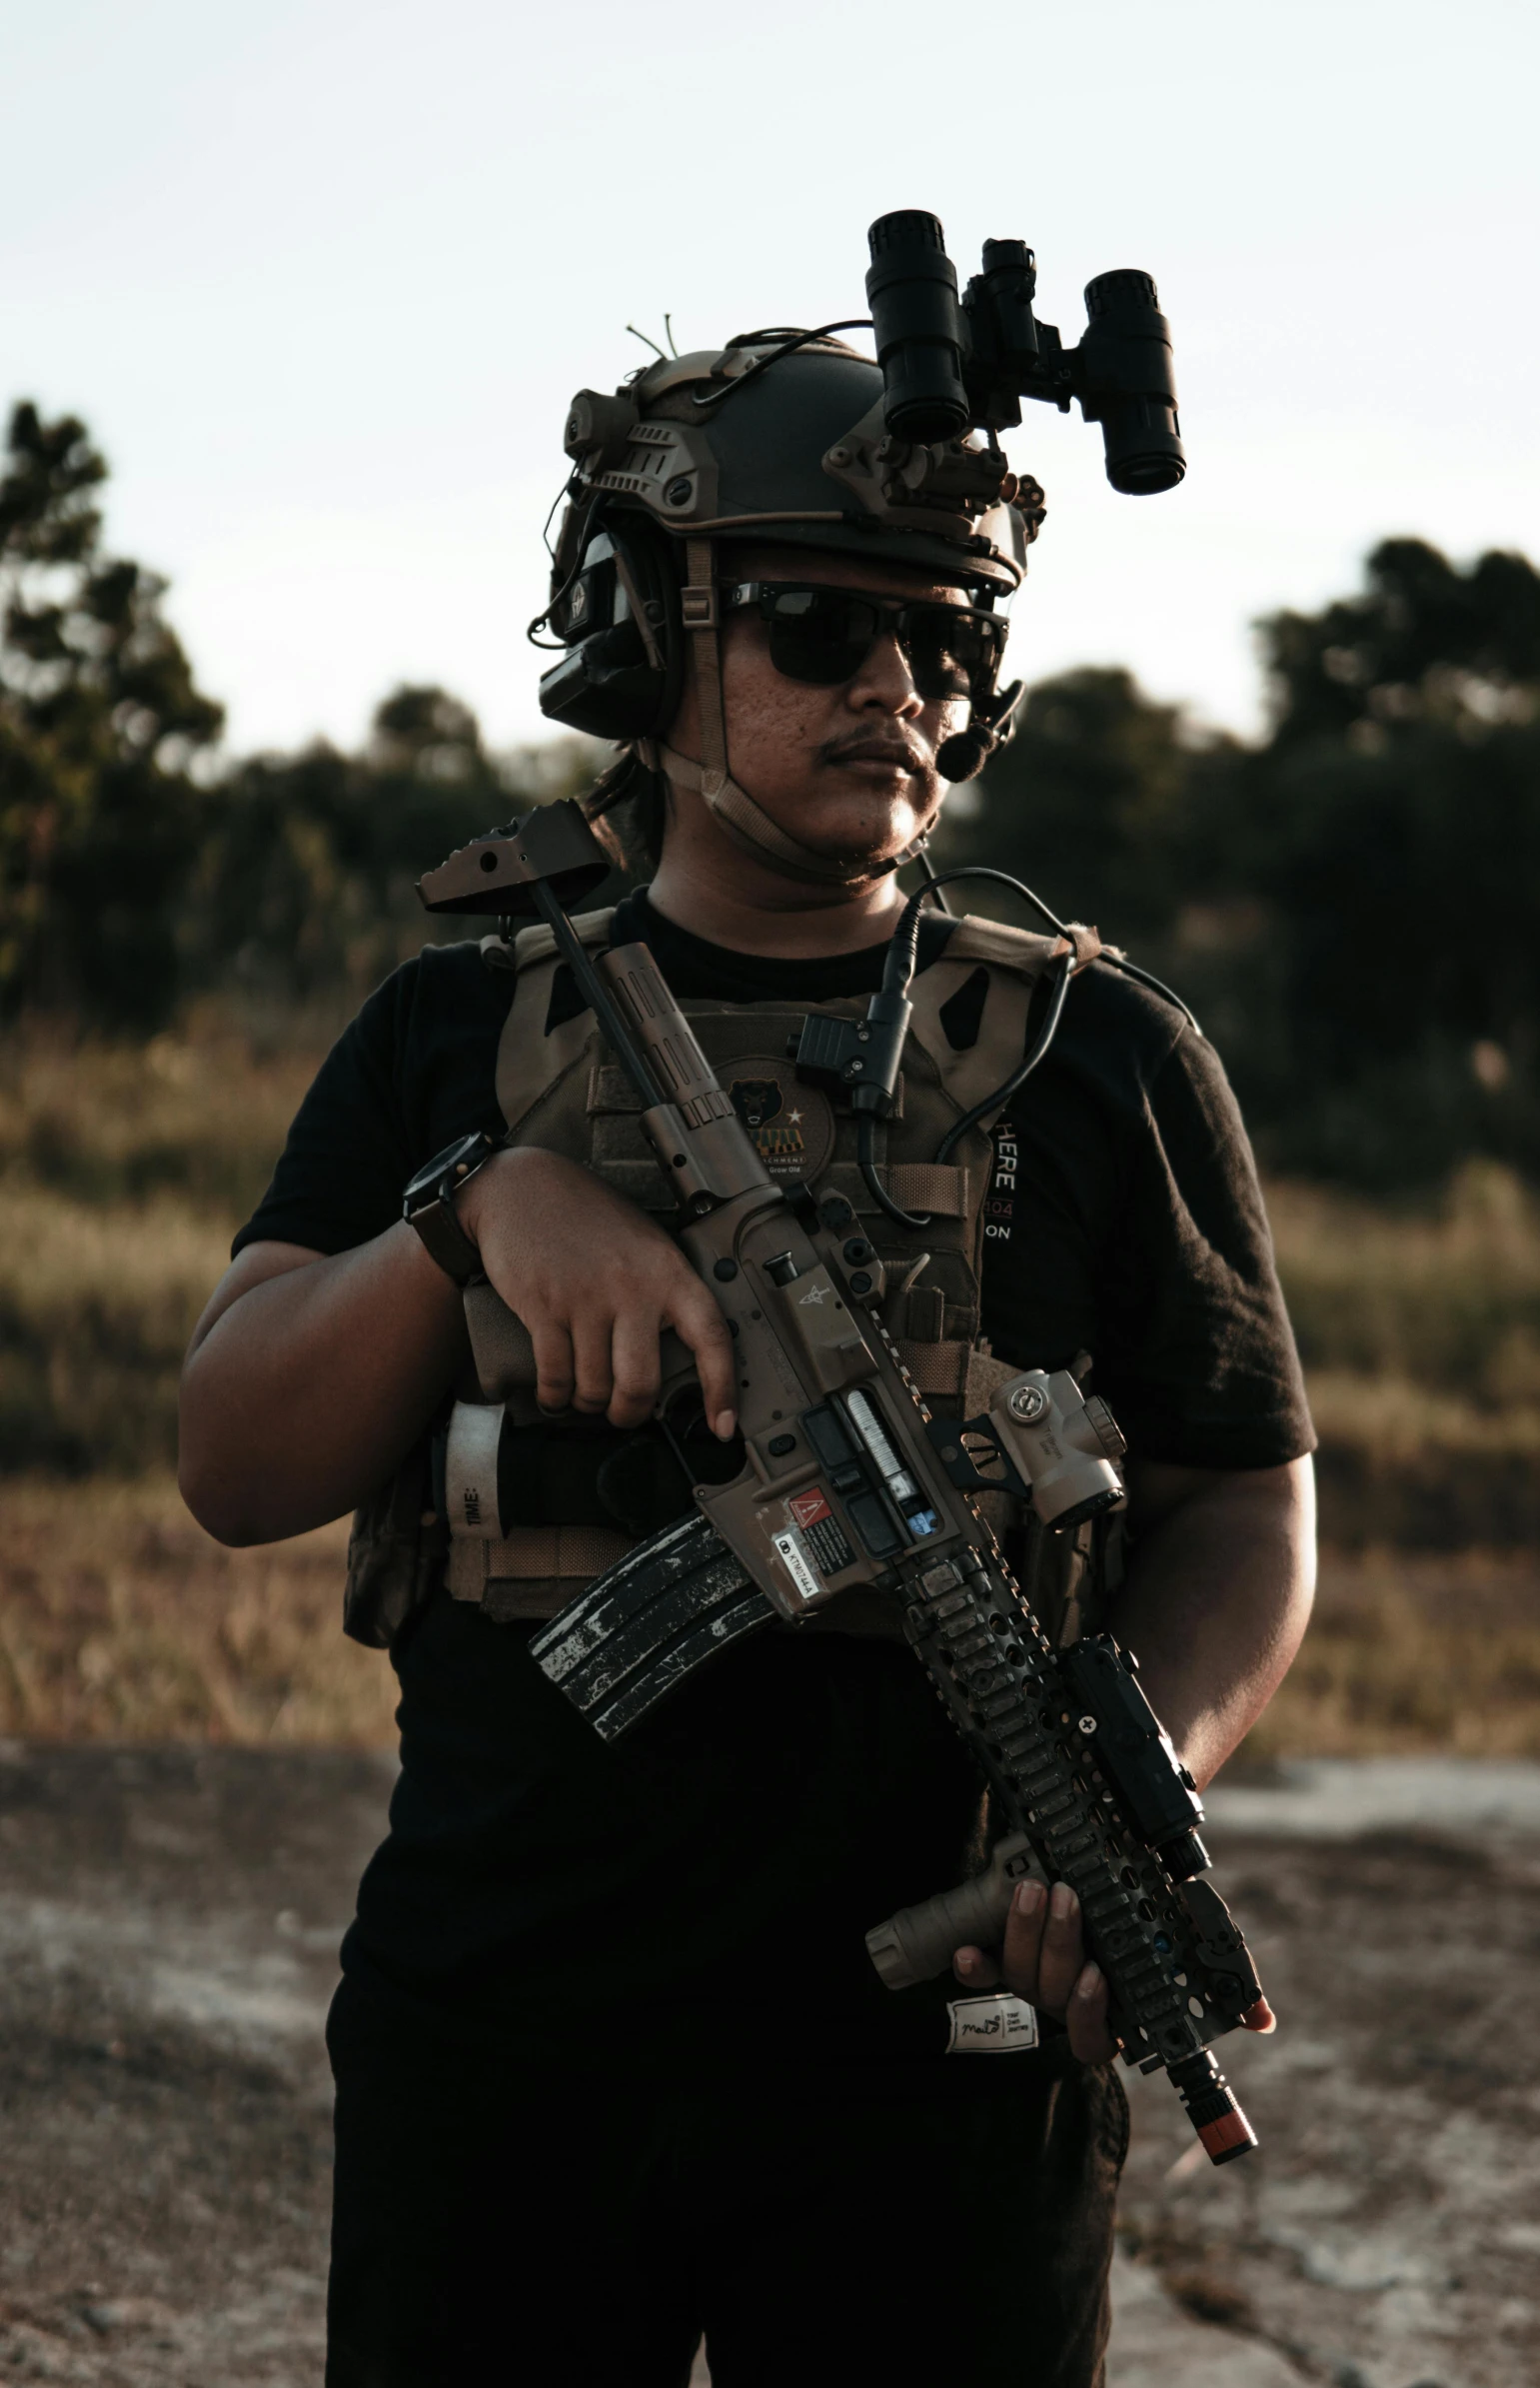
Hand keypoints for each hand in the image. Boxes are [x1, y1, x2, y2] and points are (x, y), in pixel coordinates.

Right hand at [458, 1148, 735, 1436]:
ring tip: (584, 1397)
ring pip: (594, 1387)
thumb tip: (675, 1354)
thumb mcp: (643, 1243)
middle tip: (623, 1413)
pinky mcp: (544, 1308)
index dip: (721, 1388)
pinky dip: (555, 1397)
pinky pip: (555, 1376)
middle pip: (641, 1383)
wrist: (521, 1188)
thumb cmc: (585, 1215)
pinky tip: (555, 1395)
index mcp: (667, 1271)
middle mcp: (632, 1287)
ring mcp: (586, 1299)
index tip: (723, 1424)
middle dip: (630, 1413)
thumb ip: (662, 1291)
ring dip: (587, 1405)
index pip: (712, 1337)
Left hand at [953, 1879, 1277, 2065]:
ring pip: (1019, 1977)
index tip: (1098, 1976)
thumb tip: (1262, 2020)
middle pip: (1052, 1994)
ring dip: (1024, 1934)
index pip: (1098, 2039)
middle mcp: (1069, 2001)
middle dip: (1058, 1945)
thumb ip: (1228, 1982)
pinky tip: (965, 1951)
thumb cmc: (1156, 1912)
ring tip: (1036, 1889)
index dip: (1092, 2013)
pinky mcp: (1004, 1953)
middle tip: (1067, 1898)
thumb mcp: (1193, 1942)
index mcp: (1114, 2011)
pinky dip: (973, 1963)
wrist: (1116, 1866)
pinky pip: (984, 1970)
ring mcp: (1034, 1980)